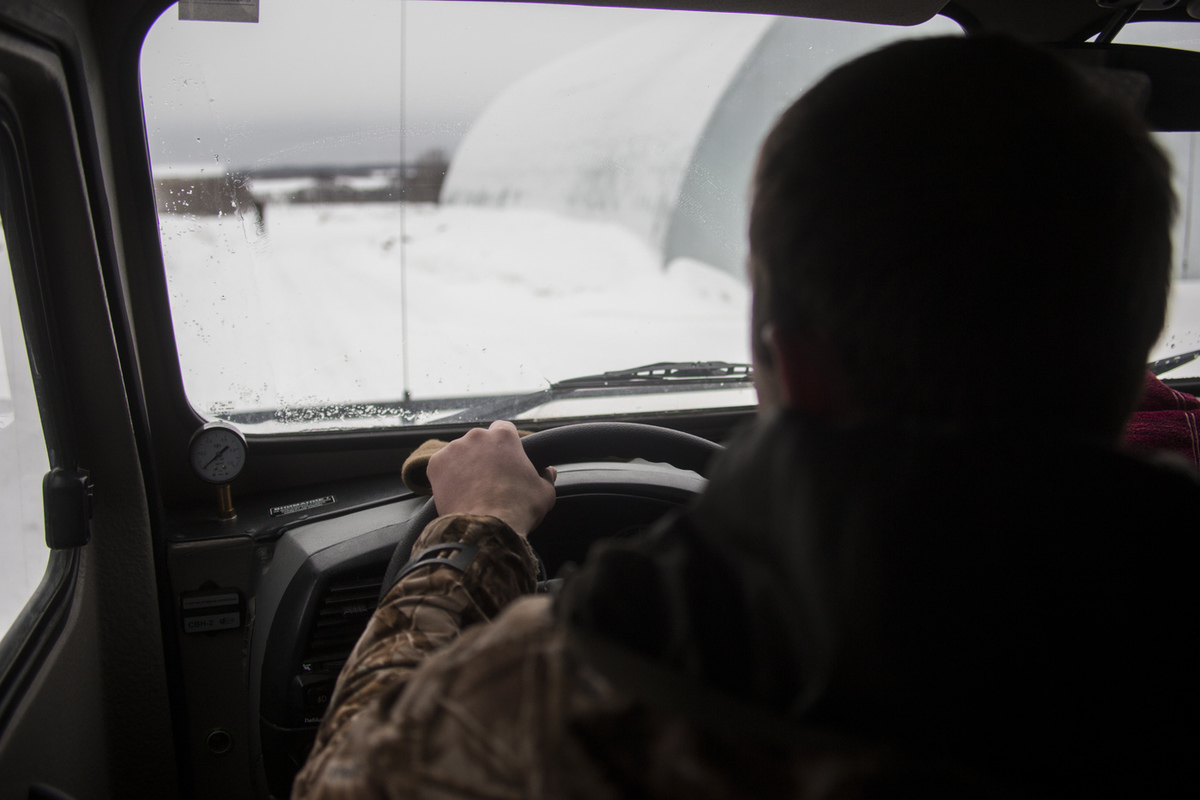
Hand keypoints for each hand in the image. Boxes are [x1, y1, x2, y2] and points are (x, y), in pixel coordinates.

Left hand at [426, 420, 556, 535]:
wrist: (486, 528)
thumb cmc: (518, 508)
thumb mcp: (544, 492)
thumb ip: (546, 477)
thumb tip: (548, 472)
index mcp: (504, 436)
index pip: (503, 429)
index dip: (505, 445)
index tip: (505, 460)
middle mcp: (477, 436)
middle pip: (479, 442)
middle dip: (483, 456)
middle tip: (489, 480)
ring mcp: (454, 449)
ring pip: (459, 454)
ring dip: (464, 466)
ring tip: (472, 490)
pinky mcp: (436, 465)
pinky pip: (442, 467)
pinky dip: (447, 478)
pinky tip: (458, 494)